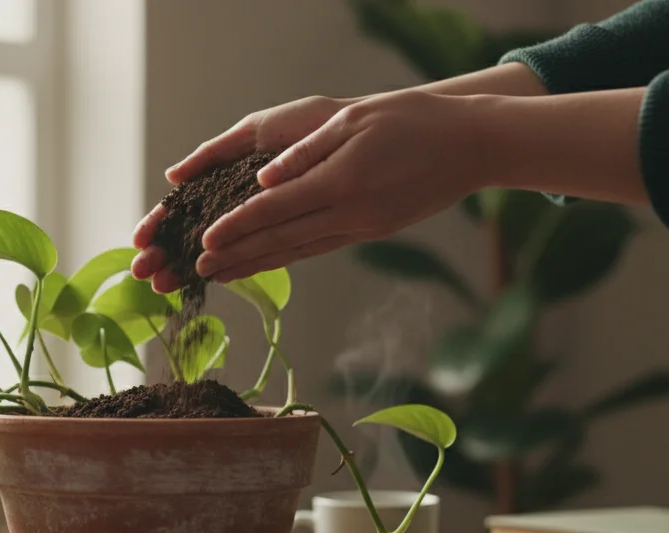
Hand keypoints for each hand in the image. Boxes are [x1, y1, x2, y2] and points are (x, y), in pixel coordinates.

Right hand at [131, 96, 348, 291]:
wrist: (363, 133)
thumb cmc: (314, 125)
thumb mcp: (258, 131)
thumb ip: (216, 152)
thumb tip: (173, 175)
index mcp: (232, 178)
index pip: (186, 206)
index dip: (161, 223)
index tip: (138, 241)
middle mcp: (247, 204)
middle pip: (196, 234)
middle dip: (167, 254)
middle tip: (143, 273)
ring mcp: (270, 223)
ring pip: (223, 250)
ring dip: (191, 268)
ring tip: (164, 285)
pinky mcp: (298, 235)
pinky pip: (263, 256)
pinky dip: (236, 267)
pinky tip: (212, 279)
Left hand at [194, 90, 484, 282]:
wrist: (471, 146)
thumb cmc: (412, 120)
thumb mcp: (355, 120)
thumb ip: (306, 151)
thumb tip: (263, 178)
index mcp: (341, 182)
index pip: (276, 210)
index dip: (237, 227)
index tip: (205, 241)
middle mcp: (350, 213)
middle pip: (281, 240)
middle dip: (237, 256)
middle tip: (198, 270)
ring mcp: (362, 227)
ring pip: (298, 250)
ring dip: (256, 264)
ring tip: (222, 276)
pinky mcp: (370, 231)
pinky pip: (319, 247)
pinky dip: (288, 257)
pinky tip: (266, 262)